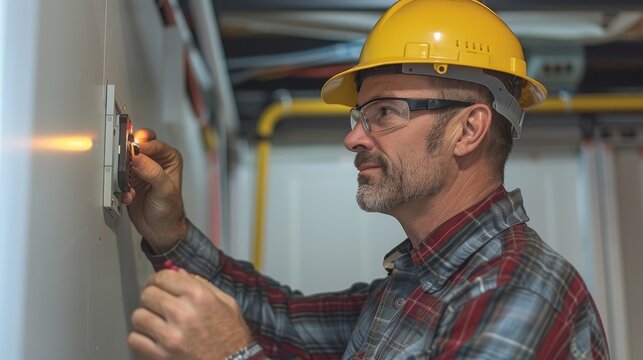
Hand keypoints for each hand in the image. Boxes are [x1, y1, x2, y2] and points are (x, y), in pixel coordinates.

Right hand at [123, 129, 187, 252]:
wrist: (160, 230)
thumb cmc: (170, 210)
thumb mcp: (165, 190)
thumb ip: (153, 172)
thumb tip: (138, 157)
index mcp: (169, 158)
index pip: (154, 144)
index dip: (142, 145)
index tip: (132, 149)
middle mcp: (155, 161)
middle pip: (136, 147)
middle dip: (128, 154)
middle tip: (123, 158)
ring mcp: (140, 170)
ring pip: (125, 161)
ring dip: (123, 171)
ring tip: (126, 182)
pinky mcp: (128, 180)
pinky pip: (118, 176)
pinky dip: (120, 185)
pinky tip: (128, 195)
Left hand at [128, 269, 252, 359]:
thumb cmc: (231, 335)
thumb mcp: (226, 302)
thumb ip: (201, 285)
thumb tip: (177, 273)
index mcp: (199, 296)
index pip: (163, 277)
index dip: (159, 279)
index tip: (159, 285)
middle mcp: (182, 313)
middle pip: (147, 294)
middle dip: (152, 297)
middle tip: (159, 304)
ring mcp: (170, 336)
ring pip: (138, 316)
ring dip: (146, 318)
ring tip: (157, 323)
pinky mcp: (161, 356)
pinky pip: (134, 339)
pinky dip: (141, 338)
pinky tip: (154, 338)